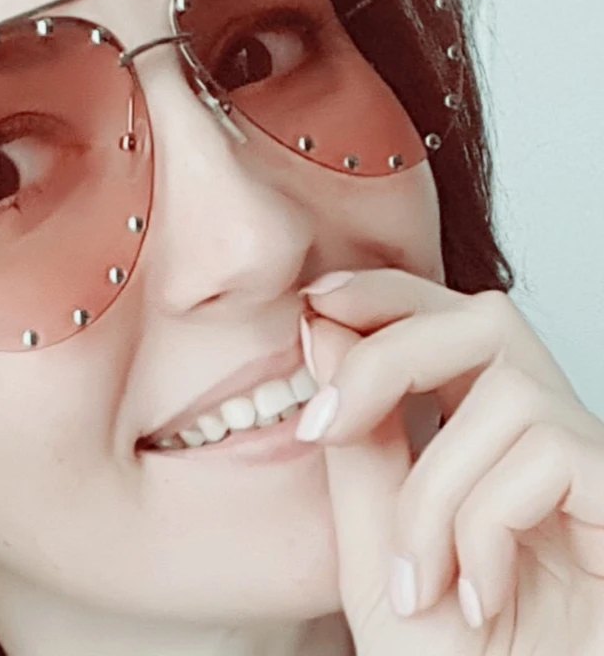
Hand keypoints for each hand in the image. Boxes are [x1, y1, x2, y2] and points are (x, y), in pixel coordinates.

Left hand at [296, 269, 603, 655]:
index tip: (314, 307)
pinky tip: (481, 596)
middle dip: (388, 354)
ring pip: (507, 394)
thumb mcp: (378, 547)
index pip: (444, 322)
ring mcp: (593, 467)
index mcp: (482, 436)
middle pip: (484, 319)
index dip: (385, 295)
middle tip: (322, 423)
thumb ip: (359, 446)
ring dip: (434, 491)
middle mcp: (544, 437)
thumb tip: (326, 335)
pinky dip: (485, 525)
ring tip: (419, 582)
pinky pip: (550, 454)